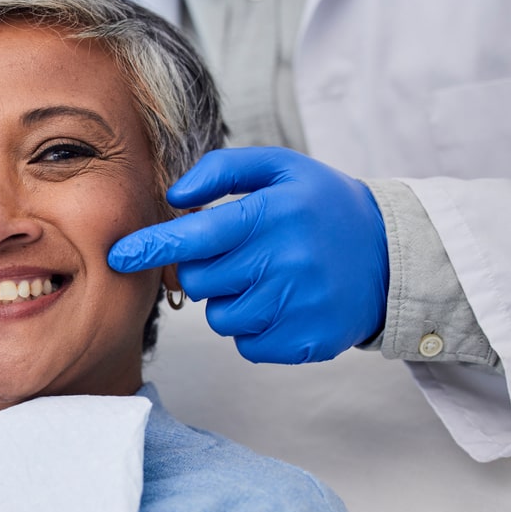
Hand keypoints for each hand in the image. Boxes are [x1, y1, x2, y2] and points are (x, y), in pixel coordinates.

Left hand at [108, 147, 388, 363]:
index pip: (194, 235)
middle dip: (204, 269)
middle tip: (239, 254)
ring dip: (230, 300)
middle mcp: (285, 261)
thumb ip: (222, 170)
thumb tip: (175, 197)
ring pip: (219, 316)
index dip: (151, 247)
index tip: (118, 255)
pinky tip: (282, 303)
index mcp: (272, 214)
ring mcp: (296, 306)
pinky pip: (246, 344)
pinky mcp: (304, 342)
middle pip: (199, 280)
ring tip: (267, 277)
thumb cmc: (321, 207)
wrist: (392, 255)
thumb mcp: (280, 168)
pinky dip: (254, 328)